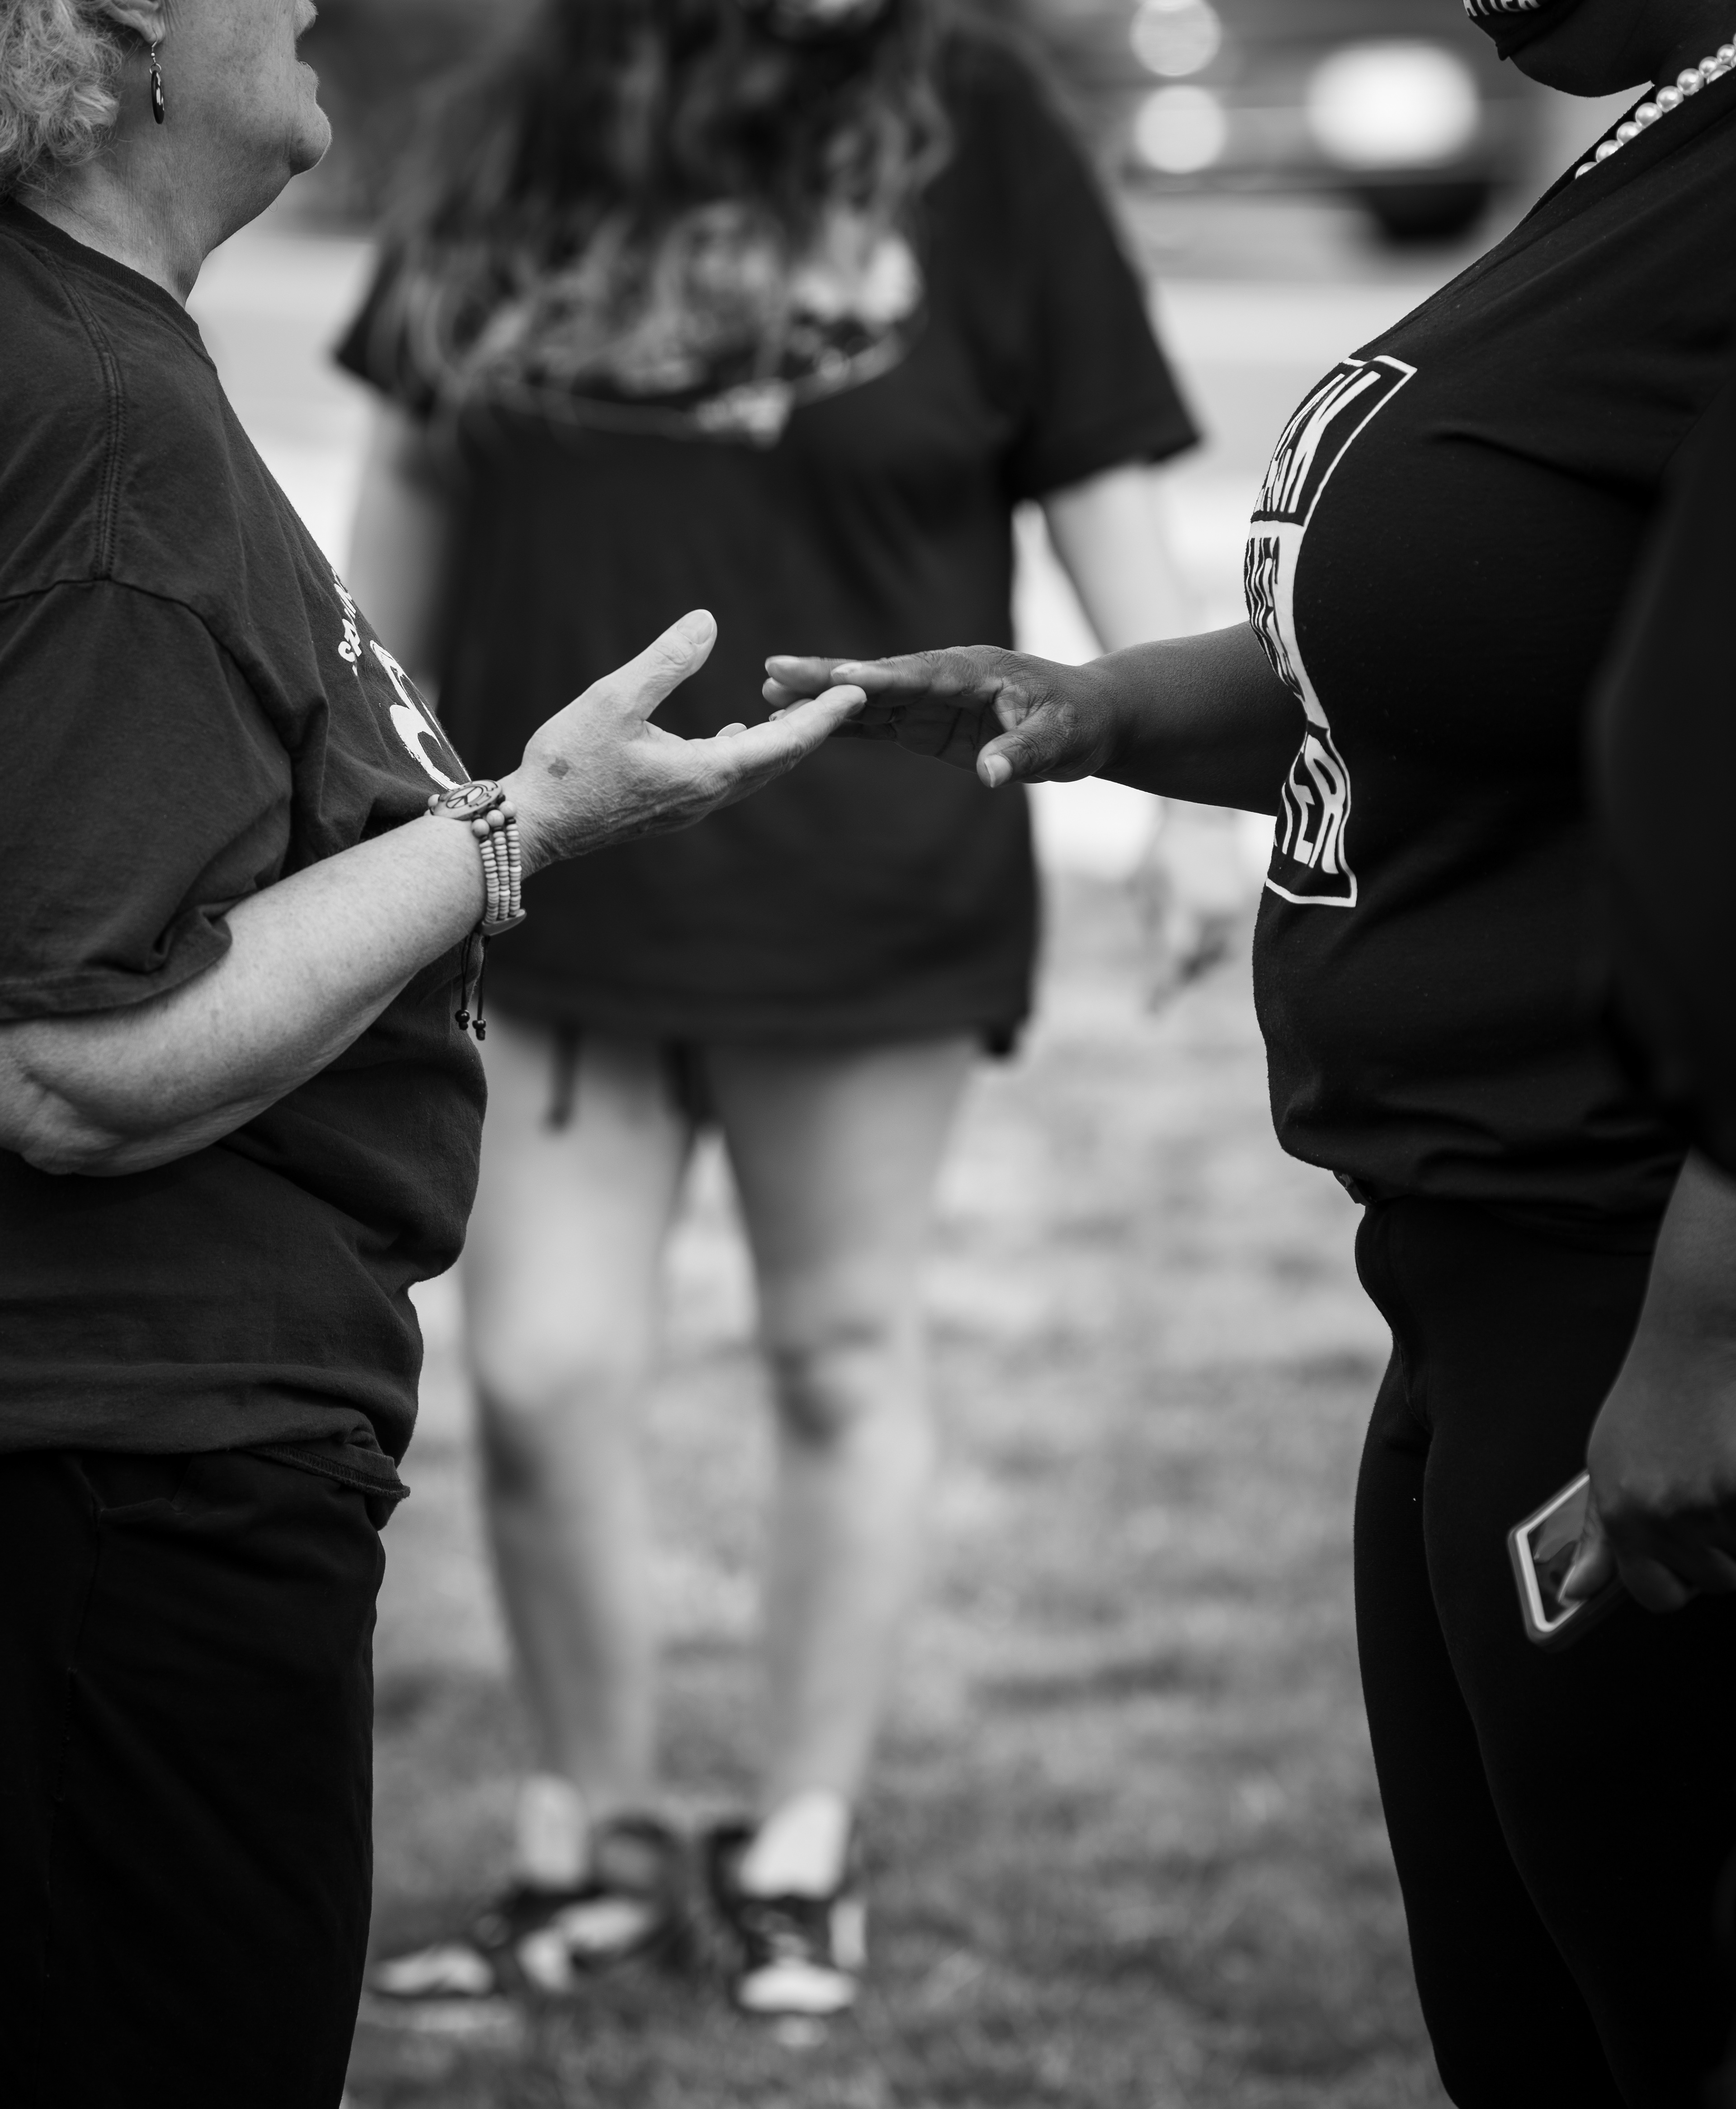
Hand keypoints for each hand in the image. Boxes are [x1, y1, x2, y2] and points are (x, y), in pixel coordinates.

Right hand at [508, 612, 863, 872]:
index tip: (859, 691)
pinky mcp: (669, 807)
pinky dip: (746, 750)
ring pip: (754, 770)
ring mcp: (689, 806)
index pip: (785, 741)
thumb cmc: (566, 765)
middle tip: (846, 696)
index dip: (825, 715)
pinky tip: (737, 731)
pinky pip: (726, 776)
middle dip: (814, 727)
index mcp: (707, 772)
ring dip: (780, 739)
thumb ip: (666, 661)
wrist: (533, 826)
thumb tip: (708, 621)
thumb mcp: (614, 699)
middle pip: (779, 759)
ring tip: (799, 708)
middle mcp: (708, 796)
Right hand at [763, 646, 1119, 789]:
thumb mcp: (1060, 741)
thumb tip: (991, 774)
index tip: (836, 676)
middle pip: (878, 678)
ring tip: (767, 697)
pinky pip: (876, 723)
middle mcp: (943, 678)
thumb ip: (1022, 754)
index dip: (878, 678)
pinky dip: (840, 725)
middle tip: (773, 671)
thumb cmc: (1078, 724)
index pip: (919, 676)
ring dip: (820, 699)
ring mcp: (930, 699)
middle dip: (826, 677)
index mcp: (975, 672)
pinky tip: (799, 725)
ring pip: (867, 699)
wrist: (1086, 719)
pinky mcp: (925, 722)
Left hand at [1564, 1154, 1735, 1611]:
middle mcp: (1663, 1514)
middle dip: (1719, 1547)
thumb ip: (1599, 1537)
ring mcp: (1711, 1501)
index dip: (1677, 1579)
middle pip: (1716, 1579)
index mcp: (1622, 1514)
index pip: (1658, 1597)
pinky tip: (1731, 1457)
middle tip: (1706, 1487)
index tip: (1683, 1552)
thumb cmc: (1654, 1401)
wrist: (1696, 1341)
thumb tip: (1575, 1593)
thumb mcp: (1608, 1466)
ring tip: (1719, 1466)